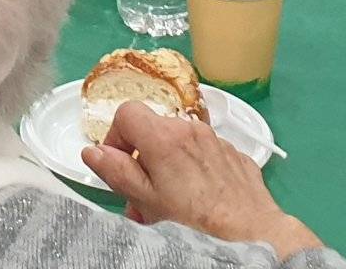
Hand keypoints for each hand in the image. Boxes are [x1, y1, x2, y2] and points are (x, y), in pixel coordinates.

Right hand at [84, 104, 322, 256]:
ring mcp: (215, 140)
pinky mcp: (233, 154)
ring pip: (179, 142)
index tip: (119, 163)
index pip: (126, 112)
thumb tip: (93, 152)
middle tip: (143, 192)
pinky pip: (204, 153)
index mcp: (163, 136)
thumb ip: (116, 171)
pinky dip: (194, 168)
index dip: (116, 137)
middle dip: (142, 155)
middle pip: (153, 128)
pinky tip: (198, 196)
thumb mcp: (146, 200)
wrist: (252, 232)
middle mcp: (190, 129)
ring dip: (168, 163)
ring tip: (170, 199)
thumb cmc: (197, 221)